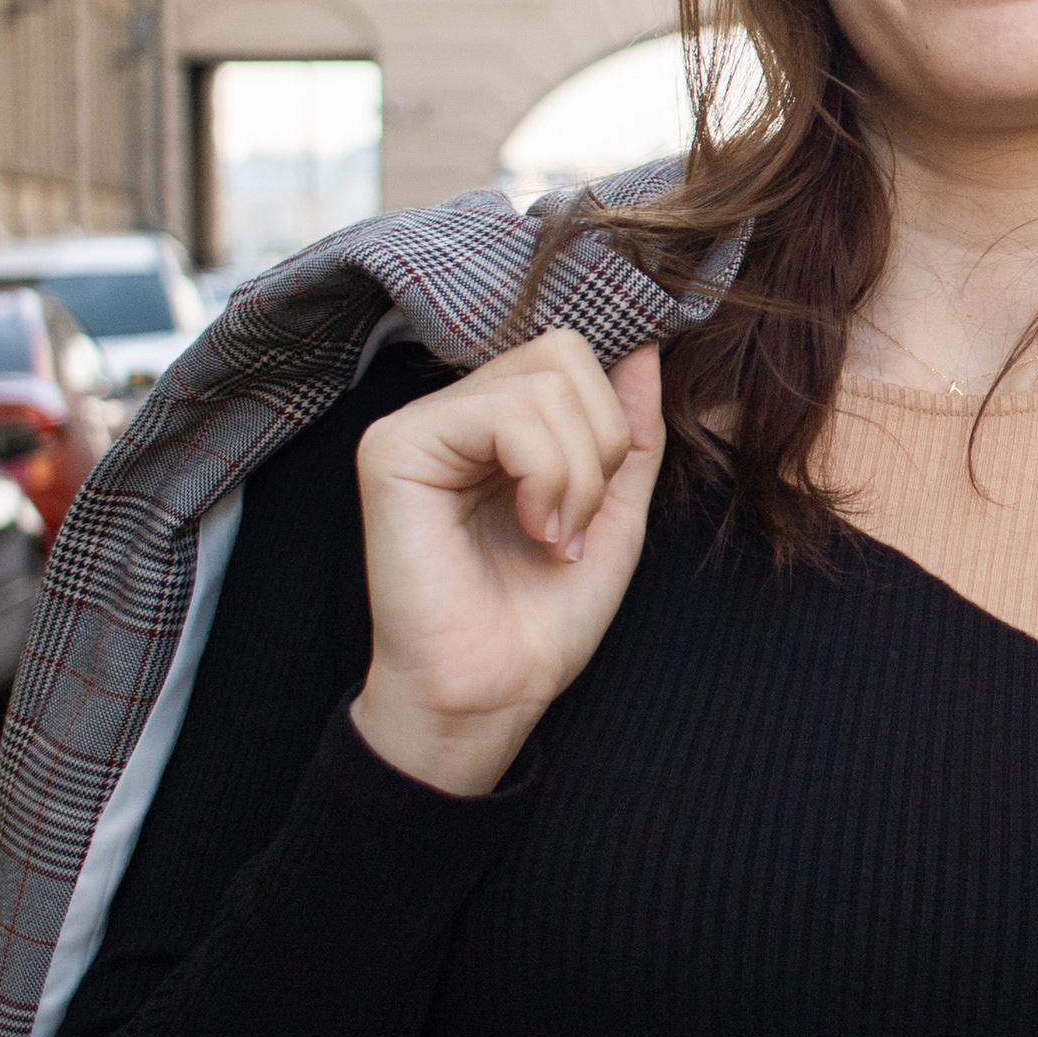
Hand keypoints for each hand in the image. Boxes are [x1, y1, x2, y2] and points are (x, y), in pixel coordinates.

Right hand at [351, 334, 664, 795]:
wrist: (497, 690)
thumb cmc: (543, 617)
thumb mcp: (614, 511)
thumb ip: (631, 430)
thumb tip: (643, 345)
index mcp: (495, 423)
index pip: (572, 355)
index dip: (609, 424)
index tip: (593, 507)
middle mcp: (451, 413)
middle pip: (563, 353)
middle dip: (598, 445)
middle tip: (571, 524)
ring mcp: (417, 424)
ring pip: (543, 381)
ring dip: (575, 474)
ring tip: (550, 536)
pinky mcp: (394, 448)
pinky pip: (503, 413)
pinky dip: (544, 475)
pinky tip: (530, 529)